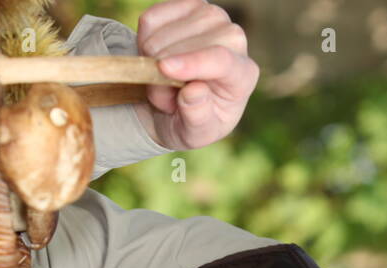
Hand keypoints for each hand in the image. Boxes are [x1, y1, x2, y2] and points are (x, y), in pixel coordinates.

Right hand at [133, 0, 258, 151]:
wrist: (180, 105)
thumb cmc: (193, 121)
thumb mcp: (195, 134)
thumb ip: (197, 117)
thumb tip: (194, 91)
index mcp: (243, 74)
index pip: (221, 59)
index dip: (191, 62)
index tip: (164, 68)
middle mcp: (233, 37)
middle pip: (185, 46)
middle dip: (162, 77)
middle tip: (166, 99)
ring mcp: (211, 16)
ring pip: (163, 34)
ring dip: (151, 63)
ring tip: (163, 81)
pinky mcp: (187, 4)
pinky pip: (150, 19)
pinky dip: (143, 41)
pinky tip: (157, 57)